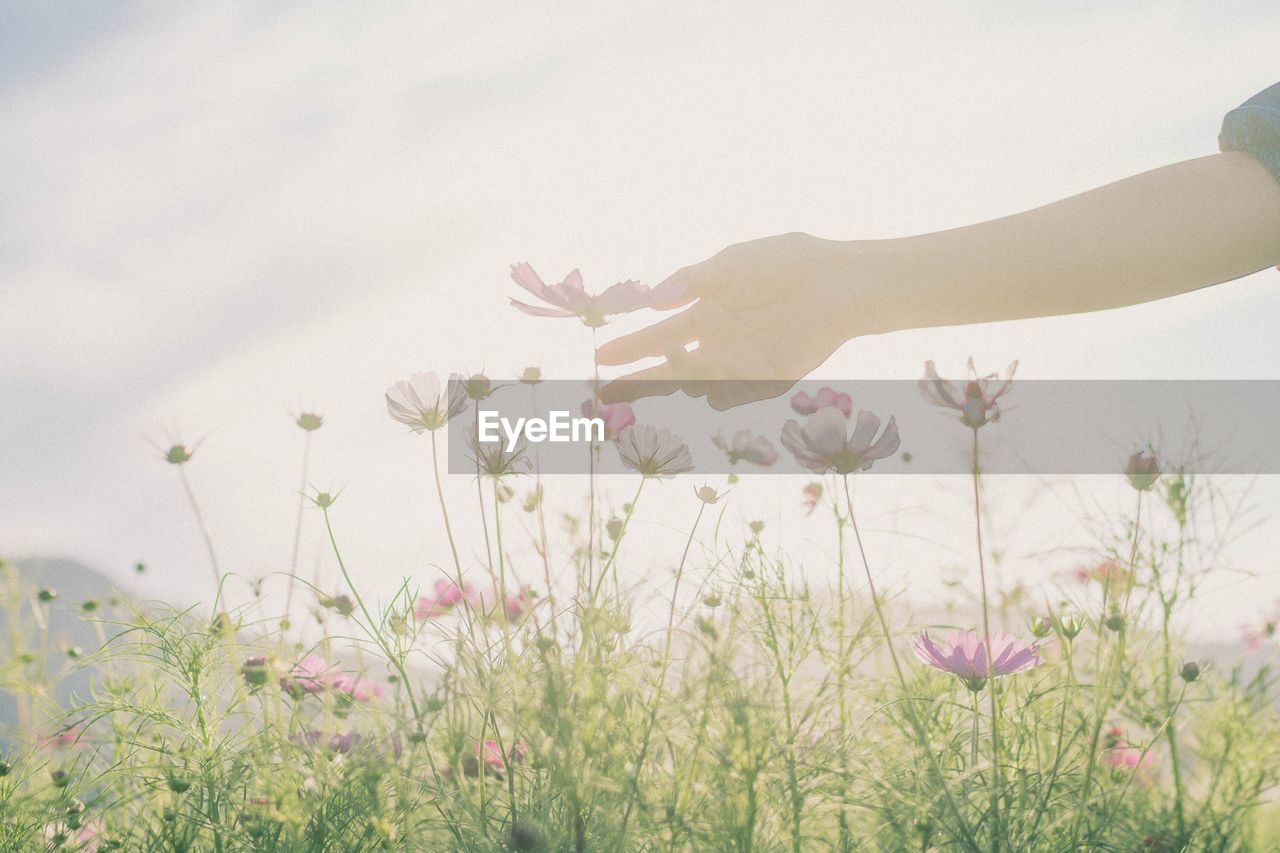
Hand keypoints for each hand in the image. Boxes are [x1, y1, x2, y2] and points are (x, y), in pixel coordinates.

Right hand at [598, 233, 883, 409]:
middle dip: (638, 381)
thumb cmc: (788, 263)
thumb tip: (650, 299)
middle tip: (605, 394)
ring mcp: (742, 364)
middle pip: (669, 370)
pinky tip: (702, 379)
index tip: (601, 358)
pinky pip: (733, 394)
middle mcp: (719, 343)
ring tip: (665, 364)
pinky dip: (715, 391)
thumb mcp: (732, 263)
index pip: (657, 336)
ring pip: (697, 383)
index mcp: (707, 313)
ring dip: (678, 379)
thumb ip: (692, 280)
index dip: (630, 348)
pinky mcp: (768, 381)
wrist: (840, 282)